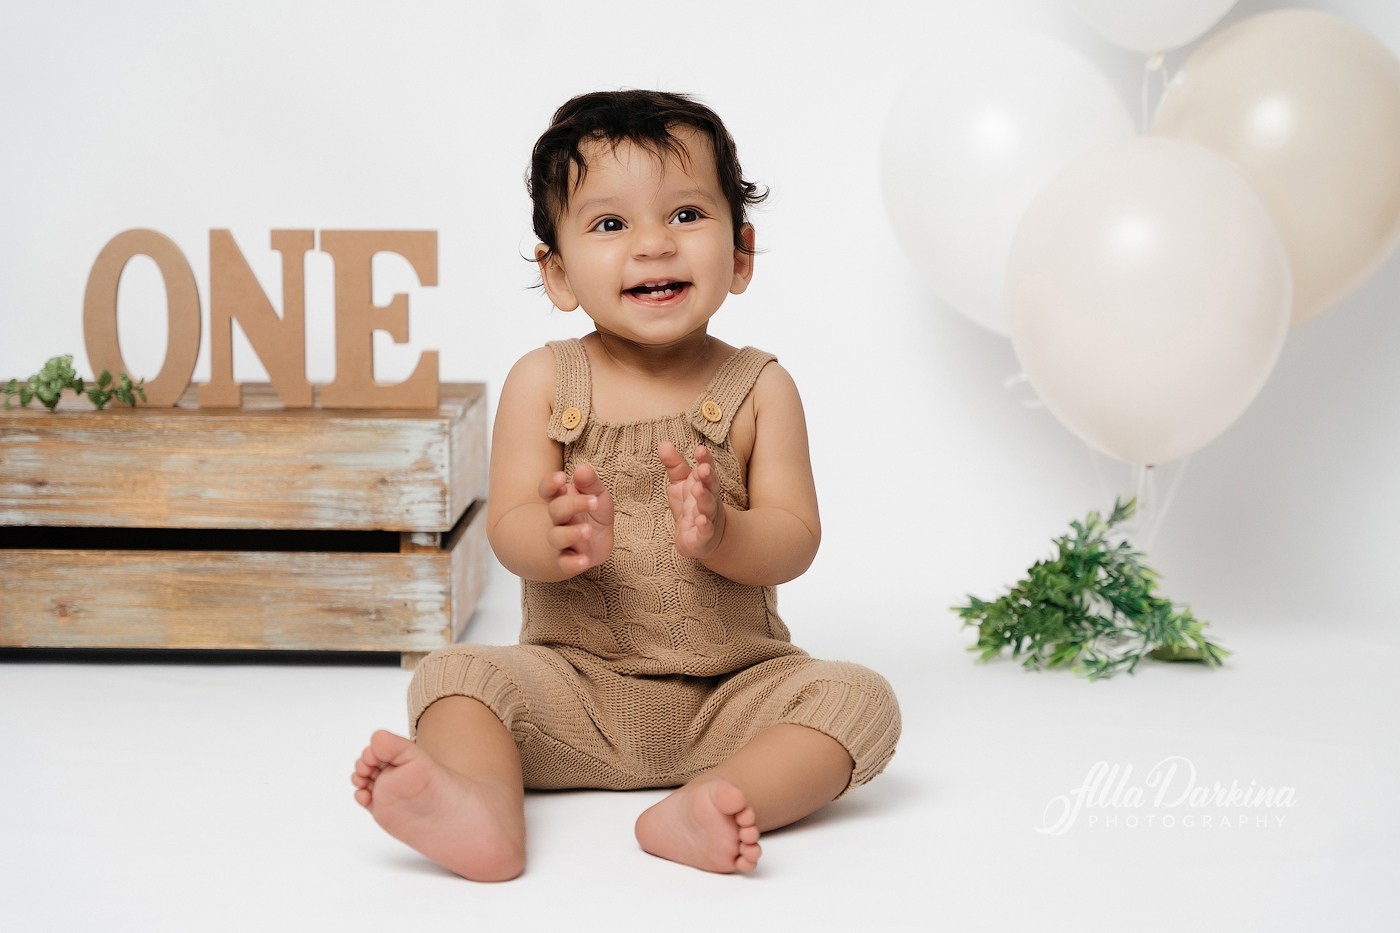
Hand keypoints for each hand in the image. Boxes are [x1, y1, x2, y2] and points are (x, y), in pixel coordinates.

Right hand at [539, 462, 613, 575]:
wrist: (588, 549)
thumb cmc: (591, 516)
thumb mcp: (596, 496)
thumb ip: (590, 483)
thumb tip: (582, 468)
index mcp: (561, 500)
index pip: (548, 489)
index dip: (551, 483)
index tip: (563, 477)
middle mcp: (558, 521)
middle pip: (557, 510)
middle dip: (573, 504)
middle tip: (593, 501)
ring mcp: (561, 541)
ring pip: (558, 537)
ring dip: (571, 533)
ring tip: (588, 530)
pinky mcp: (568, 561)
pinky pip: (565, 563)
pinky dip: (572, 563)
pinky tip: (583, 561)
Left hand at [659, 441, 726, 559]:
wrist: (707, 538)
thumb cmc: (692, 506)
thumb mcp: (681, 484)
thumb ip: (674, 465)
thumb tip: (663, 443)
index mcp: (704, 484)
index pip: (706, 469)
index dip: (704, 459)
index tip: (700, 450)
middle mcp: (709, 499)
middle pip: (710, 486)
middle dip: (708, 477)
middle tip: (703, 468)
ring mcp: (707, 518)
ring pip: (708, 507)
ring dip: (705, 498)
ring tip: (699, 489)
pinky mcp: (703, 537)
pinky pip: (705, 531)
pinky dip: (705, 526)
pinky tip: (702, 521)